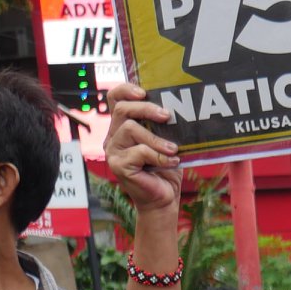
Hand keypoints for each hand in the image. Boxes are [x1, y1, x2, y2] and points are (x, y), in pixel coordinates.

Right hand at [104, 81, 183, 212]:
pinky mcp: (118, 165)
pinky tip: (172, 162)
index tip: (144, 92)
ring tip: (173, 149)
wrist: (164, 199)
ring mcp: (113, 151)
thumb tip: (177, 109)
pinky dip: (159, 156)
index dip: (125, 90)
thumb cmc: (166, 170)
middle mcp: (113, 137)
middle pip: (122, 110)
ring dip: (156, 138)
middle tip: (167, 116)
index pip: (114, 99)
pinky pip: (138, 151)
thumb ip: (163, 127)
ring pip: (130, 129)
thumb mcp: (166, 142)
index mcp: (122, 127)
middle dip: (146, 109)